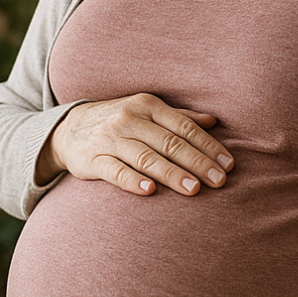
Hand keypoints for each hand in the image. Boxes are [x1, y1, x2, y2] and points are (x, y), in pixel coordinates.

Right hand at [36, 93, 233, 195]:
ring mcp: (110, 139)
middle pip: (170, 143)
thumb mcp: (148, 111)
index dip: (208, 146)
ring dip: (172, 174)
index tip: (228, 165)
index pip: (185, 127)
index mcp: (148, 105)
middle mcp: (130, 119)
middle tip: (219, 182)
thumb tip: (214, 121)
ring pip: (146, 157)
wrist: (69, 128)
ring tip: (194, 189)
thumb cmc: (120, 120)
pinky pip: (115, 171)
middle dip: (197, 163)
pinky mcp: (93, 159)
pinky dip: (133, 181)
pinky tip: (150, 191)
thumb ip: (181, 117)